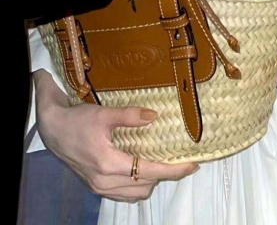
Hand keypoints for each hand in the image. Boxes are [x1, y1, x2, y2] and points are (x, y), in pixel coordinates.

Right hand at [34, 70, 198, 201]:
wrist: (52, 129)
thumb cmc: (77, 121)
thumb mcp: (104, 113)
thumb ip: (130, 115)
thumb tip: (154, 116)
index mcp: (109, 165)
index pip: (149, 172)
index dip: (173, 170)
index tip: (192, 165)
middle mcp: (105, 182)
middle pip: (145, 187)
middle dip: (165, 175)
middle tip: (178, 158)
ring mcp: (100, 187)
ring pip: (135, 194)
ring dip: (151, 181)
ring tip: (163, 163)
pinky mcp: (96, 186)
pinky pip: (123, 194)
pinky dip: (137, 185)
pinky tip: (142, 169)